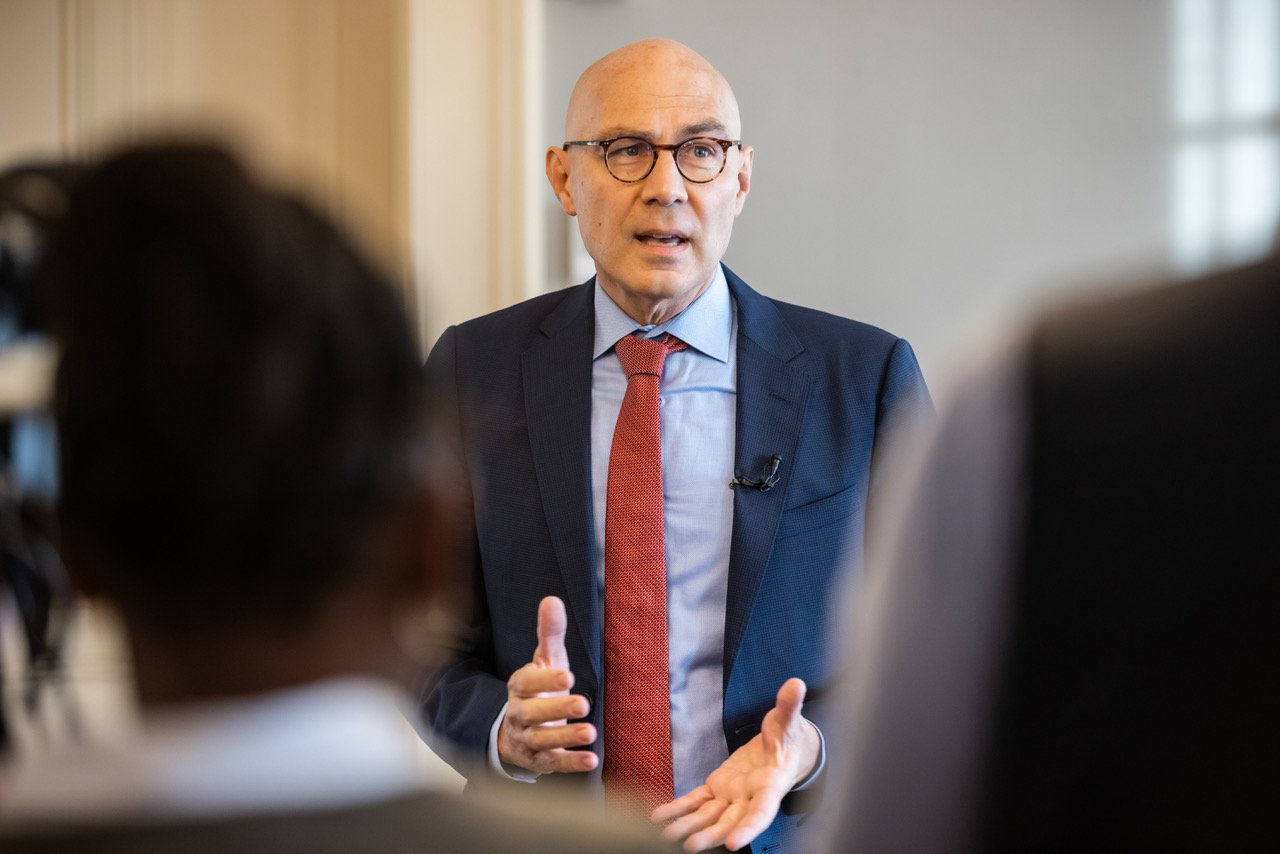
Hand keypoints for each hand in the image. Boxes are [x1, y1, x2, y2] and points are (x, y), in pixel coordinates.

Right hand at [497, 596, 597, 773]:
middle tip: (583, 703)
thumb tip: (552, 600)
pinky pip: (553, 764)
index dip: (545, 680)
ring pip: (542, 740)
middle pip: (533, 713)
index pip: (526, 682)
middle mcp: (519, 714)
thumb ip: (549, 634)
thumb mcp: (545, 660)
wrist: (517, 731)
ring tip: (590, 733)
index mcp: (519, 686)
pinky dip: (571, 763)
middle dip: (557, 709)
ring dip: (566, 738)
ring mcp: (527, 740)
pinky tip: (592, 760)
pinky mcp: (539, 761)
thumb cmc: (538, 689)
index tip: (567, 676)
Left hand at [652, 678, 819, 851]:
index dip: (749, 828)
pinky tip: (660, 817)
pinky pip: (697, 802)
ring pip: (710, 817)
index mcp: (771, 786)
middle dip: (711, 834)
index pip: (762, 812)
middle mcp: (750, 798)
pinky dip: (679, 809)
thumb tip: (796, 684)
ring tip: (667, 837)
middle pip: (731, 821)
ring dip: (689, 827)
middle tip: (691, 847)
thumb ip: (789, 707)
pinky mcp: (717, 789)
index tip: (734, 843)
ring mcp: (732, 797)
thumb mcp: (788, 721)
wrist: (782, 749)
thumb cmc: (787, 737)